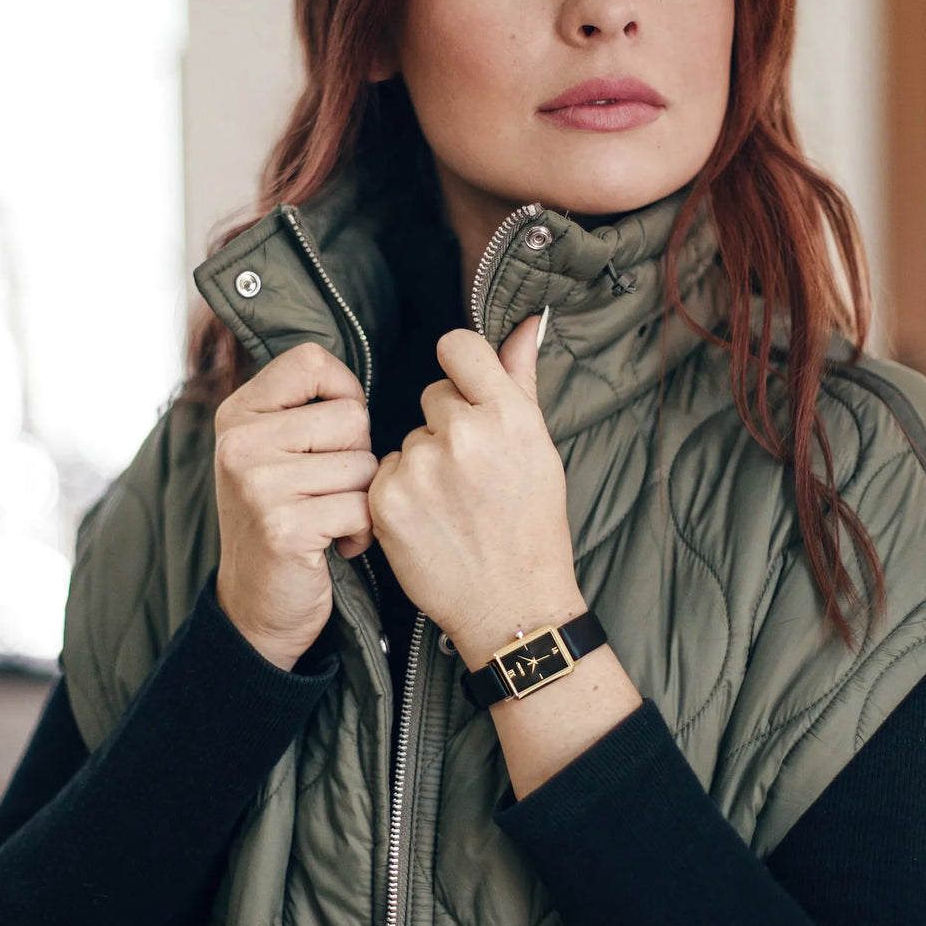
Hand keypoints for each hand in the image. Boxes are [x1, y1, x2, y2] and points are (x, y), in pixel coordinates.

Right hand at [213, 341, 377, 669]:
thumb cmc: (283, 518)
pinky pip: (362, 507)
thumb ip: (305, 409)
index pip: (311, 360)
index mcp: (239, 413)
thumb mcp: (276, 451)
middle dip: (357, 456)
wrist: (255, 606)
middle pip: (352, 416)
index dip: (344, 391)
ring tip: (328, 518)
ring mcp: (258, 484)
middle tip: (326, 490)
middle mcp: (240, 442)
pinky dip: (362, 531)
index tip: (337, 431)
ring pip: (364, 464)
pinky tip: (335, 544)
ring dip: (362, 497)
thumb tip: (361, 377)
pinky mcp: (283, 526)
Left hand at [368, 314, 583, 664]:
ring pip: (407, 437)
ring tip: (452, 504)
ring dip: (422, 461)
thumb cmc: (532, 523)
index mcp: (509, 415)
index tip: (465, 393)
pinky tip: (427, 521)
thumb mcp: (540, 447)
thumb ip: (521, 377)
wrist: (512, 604)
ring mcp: (422, 468)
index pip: (458, 347)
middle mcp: (464, 434)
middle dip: (445, 424)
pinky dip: (399, 493)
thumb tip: (528, 321)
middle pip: (431, 395)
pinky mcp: (387, 501)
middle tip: (471, 472)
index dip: (460, 369)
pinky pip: (385, 471)